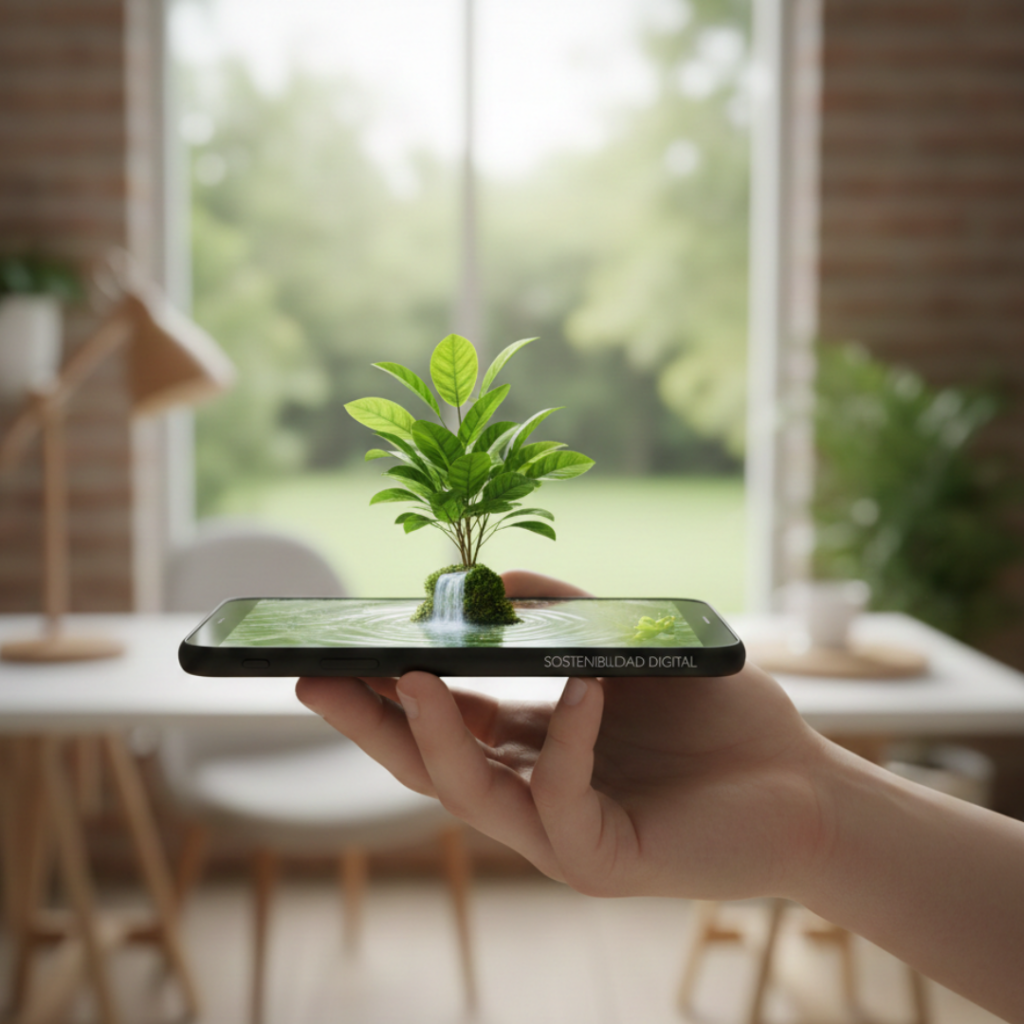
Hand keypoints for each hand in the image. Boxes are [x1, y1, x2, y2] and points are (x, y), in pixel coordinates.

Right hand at [296, 571, 828, 900]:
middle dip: (368, 723)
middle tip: (311, 679)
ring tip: (406, 678)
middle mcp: (532, 793)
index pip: (444, 721)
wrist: (805, 783)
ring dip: (432, 737)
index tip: (343, 650)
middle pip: (430, 763)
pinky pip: (563, 798)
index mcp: (532, 748)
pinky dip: (564, 740)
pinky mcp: (603, 859)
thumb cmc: (719, 718)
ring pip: (471, 794)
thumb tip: (499, 578)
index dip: (391, 689)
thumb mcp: (629, 650)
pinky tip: (577, 687)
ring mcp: (561, 832)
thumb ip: (567, 615)